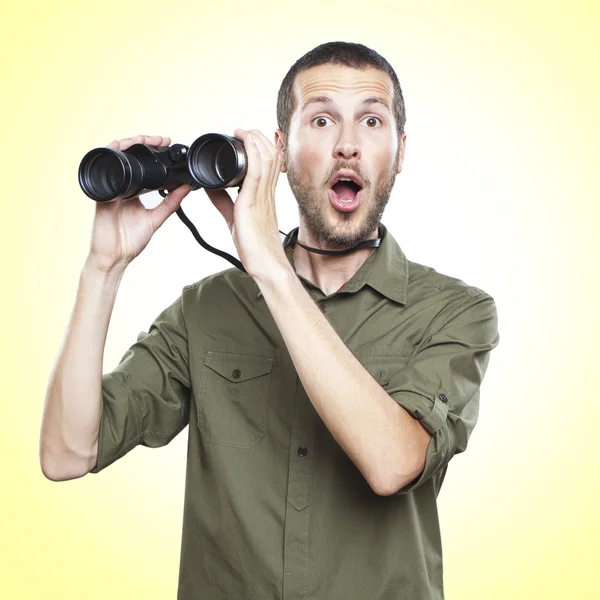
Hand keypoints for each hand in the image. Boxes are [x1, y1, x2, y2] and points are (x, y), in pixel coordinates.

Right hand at [87, 134, 191, 272]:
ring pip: (116, 158)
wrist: (115, 257)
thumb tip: (187, 187)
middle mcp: (121, 186)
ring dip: (128, 144)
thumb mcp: (156, 219)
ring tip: (143, 139)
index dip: (152, 152)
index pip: (142, 165)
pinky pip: (104, 172)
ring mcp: (111, 189)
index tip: (167, 143)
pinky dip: (111, 158)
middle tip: (160, 139)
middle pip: (129, 156)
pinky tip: (118, 148)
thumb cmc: (130, 241)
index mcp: (134, 191)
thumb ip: (171, 203)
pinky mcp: (102, 195)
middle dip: (143, 142)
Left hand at [204, 128, 285, 278]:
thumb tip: (209, 186)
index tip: (244, 138)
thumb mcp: (235, 218)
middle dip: (257, 137)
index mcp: (263, 195)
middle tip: (241, 132)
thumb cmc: (255, 248)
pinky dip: (253, 151)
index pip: (268, 163)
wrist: (266, 265)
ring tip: (242, 132)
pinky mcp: (254, 202)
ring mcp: (263, 196)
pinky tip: (245, 141)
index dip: (259, 146)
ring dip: (255, 139)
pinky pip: (258, 170)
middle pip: (271, 154)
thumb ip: (223, 201)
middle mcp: (266, 192)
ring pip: (267, 157)